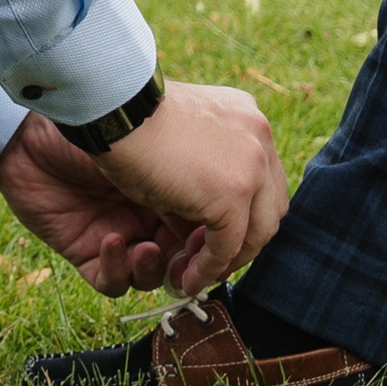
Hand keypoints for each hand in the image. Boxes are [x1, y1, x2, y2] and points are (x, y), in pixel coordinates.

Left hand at [0, 118, 202, 295]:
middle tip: (188, 262)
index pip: (215, 226)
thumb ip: (209, 188)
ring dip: (153, 269)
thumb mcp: (174, 151)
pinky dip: (117, 269)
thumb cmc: (112, 122)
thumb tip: (232, 227)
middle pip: (186, 259)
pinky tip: (112, 239)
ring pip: (151, 277)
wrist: (41, 124)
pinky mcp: (89, 250)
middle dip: (191, 265)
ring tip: (146, 248)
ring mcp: (123, 231)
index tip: (222, 245)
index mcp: (182, 183)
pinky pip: (112, 282)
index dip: (222, 244)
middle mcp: (155, 211)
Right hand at [93, 80, 286, 295]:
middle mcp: (259, 139)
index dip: (244, 214)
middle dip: (244, 240)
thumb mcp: (184, 137)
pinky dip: (208, 270)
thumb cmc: (134, 119)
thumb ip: (205, 162)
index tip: (212, 234)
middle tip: (209, 259)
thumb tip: (205, 205)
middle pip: (271, 207)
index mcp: (248, 121)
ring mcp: (251, 167)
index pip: (264, 180)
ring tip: (196, 273)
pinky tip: (185, 278)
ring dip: (229, 260)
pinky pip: (227, 248)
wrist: (115, 107)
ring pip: (258, 232)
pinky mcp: (232, 195)